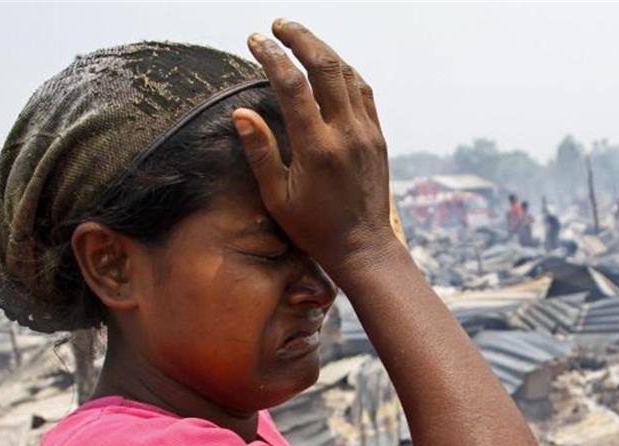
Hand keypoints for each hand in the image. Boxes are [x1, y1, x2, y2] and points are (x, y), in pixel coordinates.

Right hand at [233, 20, 397, 280]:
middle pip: (326, 67)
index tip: (255, 40)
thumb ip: (261, 153)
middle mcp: (346, 134)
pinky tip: (330, 65)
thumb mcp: (278, 198)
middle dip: (301, 38)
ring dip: (324, 50)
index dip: (272, 57)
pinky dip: (345, 71)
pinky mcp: (378, 137)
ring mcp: (367, 133)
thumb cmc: (314, 228)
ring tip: (300, 38)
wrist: (363, 247)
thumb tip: (240, 113)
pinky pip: (364, 92)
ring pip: (348, 74)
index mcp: (317, 149)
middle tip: (278, 25)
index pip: (292, 86)